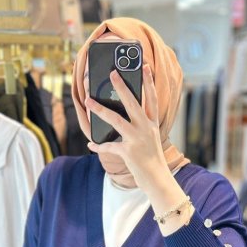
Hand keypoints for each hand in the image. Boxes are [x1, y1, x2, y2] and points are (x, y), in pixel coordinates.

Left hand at [85, 64, 165, 187]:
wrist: (158, 179)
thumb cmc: (152, 159)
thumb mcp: (150, 139)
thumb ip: (141, 127)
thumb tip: (122, 117)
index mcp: (152, 124)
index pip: (152, 98)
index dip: (149, 82)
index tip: (145, 66)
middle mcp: (146, 129)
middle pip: (133, 103)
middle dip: (121, 86)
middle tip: (112, 73)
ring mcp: (137, 139)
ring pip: (116, 120)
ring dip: (100, 110)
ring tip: (89, 101)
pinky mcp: (129, 152)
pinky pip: (110, 146)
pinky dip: (99, 146)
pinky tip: (91, 144)